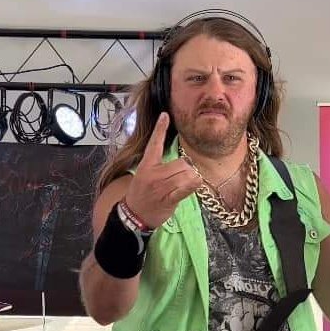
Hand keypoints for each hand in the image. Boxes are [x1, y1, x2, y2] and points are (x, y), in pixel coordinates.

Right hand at [124, 113, 201, 228]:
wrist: (134, 215)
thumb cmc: (141, 194)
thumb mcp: (144, 174)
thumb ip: (158, 166)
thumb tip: (182, 161)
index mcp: (146, 165)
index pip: (154, 143)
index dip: (160, 129)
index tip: (165, 115)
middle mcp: (153, 174)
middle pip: (181, 163)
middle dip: (187, 169)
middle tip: (184, 177)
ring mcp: (160, 187)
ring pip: (186, 174)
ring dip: (191, 179)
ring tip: (187, 184)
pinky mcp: (168, 199)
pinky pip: (186, 188)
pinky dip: (194, 185)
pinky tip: (195, 185)